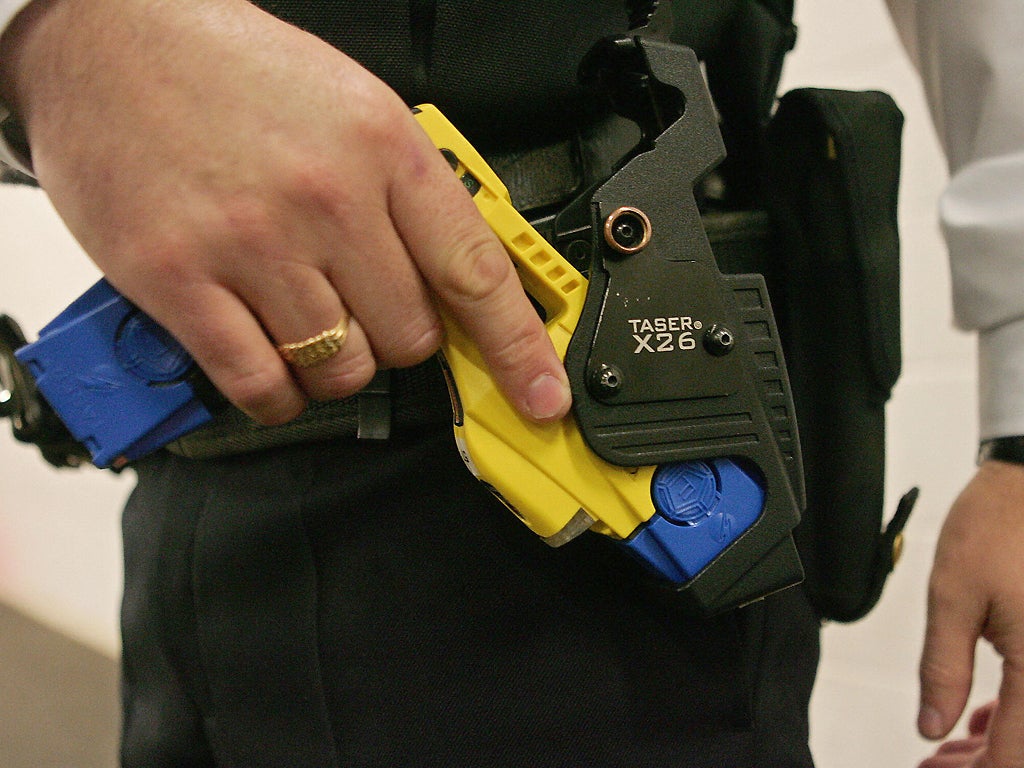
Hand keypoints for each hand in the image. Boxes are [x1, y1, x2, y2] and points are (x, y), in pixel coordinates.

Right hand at [0, 0, 570, 424]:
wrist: (111, 35)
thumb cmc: (235, 73)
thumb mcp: (354, 109)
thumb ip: (408, 197)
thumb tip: (455, 282)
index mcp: (383, 148)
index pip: (475, 271)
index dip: (518, 348)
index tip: (541, 395)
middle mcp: (326, 198)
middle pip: (410, 336)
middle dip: (400, 339)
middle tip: (369, 310)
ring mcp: (251, 243)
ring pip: (342, 369)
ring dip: (338, 367)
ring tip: (309, 325)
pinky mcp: (178, 280)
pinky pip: (260, 385)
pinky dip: (277, 395)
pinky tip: (271, 365)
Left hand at [918, 461, 1023, 766]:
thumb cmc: (1000, 524)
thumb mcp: (953, 598)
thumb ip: (943, 669)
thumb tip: (932, 727)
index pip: (1015, 754)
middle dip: (983, 763)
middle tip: (938, 765)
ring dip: (997, 744)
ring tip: (950, 747)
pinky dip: (1013, 716)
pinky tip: (980, 717)